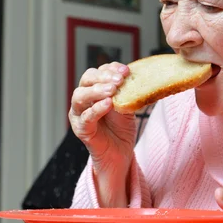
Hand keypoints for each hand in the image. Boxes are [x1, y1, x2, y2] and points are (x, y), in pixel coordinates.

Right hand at [68, 62, 135, 206]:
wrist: (120, 153)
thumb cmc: (122, 127)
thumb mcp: (128, 104)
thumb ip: (129, 91)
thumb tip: (143, 76)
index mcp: (94, 90)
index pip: (98, 72)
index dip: (110, 68)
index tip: (126, 70)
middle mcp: (83, 100)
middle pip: (86, 80)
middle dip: (103, 77)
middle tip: (119, 80)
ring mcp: (79, 114)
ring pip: (80, 96)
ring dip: (97, 90)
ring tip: (112, 90)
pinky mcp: (81, 130)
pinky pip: (85, 118)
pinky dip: (96, 109)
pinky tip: (108, 104)